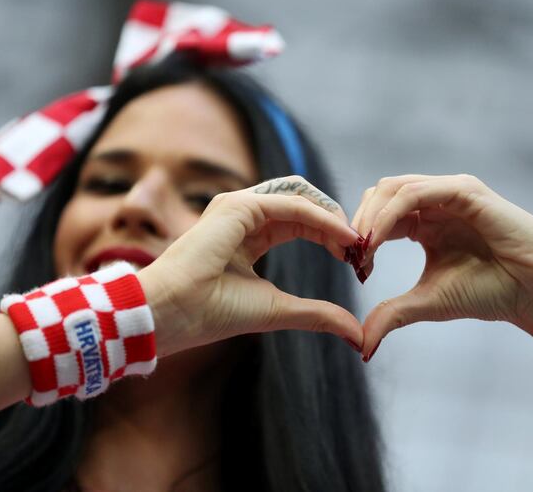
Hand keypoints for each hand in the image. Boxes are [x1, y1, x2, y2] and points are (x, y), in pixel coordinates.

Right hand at [138, 175, 362, 355]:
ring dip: (332, 217)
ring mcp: (238, 208)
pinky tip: (341, 237)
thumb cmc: (212, 312)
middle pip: (303, 205)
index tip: (353, 259)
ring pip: (300, 197)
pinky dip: (320, 218)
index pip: (299, 223)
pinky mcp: (236, 207)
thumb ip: (317, 315)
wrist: (173, 314)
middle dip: (335, 224)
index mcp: (248, 236)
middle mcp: (243, 216)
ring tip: (353, 242)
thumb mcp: (278, 310)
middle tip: (359, 249)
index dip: (329, 236)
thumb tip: (357, 334)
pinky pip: (291, 204)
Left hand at [351, 174, 532, 359]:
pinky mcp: (464, 191)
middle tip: (350, 255)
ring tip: (361, 249)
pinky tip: (378, 240)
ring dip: (370, 217)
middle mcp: (434, 201)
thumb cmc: (489, 292)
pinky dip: (390, 214)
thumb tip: (360, 345)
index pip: (377, 214)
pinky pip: (415, 193)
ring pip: (393, 188)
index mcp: (424, 222)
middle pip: (379, 194)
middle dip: (358, 221)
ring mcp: (449, 192)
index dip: (357, 235)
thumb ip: (392, 314)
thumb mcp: (428, 302)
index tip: (350, 265)